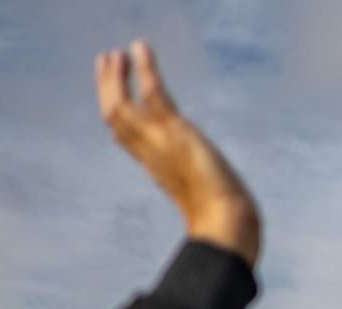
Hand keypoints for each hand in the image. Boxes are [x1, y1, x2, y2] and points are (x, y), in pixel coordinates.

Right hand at [95, 40, 258, 264]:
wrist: (226, 226)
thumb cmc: (225, 225)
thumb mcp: (213, 205)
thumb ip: (212, 200)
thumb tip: (234, 219)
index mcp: (159, 170)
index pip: (128, 139)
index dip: (119, 118)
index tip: (115, 98)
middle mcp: (153, 155)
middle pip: (115, 118)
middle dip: (108, 90)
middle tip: (107, 63)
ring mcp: (160, 143)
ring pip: (122, 105)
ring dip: (117, 77)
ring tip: (116, 53)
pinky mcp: (175, 133)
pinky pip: (152, 93)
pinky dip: (144, 69)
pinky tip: (139, 48)